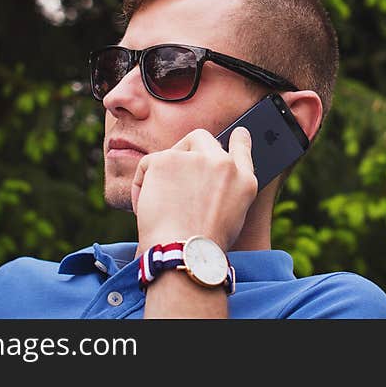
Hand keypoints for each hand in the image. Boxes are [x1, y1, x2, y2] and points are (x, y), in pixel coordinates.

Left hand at [131, 127, 255, 250]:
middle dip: (185, 151)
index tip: (238, 134)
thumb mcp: (232, 218)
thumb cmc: (203, 247)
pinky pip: (148, 164)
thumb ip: (225, 191)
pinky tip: (145, 206)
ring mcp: (196, 158)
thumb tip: (206, 183)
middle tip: (173, 176)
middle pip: (201, 138)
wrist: (185, 253)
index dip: (239, 139)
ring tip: (160, 207)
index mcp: (243, 181)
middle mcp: (223, 163)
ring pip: (171, 153)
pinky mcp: (167, 159)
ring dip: (162, 175)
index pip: (243, 148)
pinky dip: (141, 184)